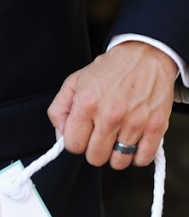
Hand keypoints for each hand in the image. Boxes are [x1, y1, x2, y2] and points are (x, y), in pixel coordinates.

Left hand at [48, 41, 178, 169]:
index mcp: (87, 104)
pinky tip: (133, 144)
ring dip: (116, 154)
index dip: (76, 143)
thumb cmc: (110, 70)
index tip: (82, 136)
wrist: (146, 55)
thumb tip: (60, 137)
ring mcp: (135, 122)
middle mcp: (111, 115)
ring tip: (117, 140)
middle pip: (95, 157)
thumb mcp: (74, 83)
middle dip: (94, 150)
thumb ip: (59, 111)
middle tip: (100, 137)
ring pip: (118, 161)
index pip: (73, 145)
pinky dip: (137, 156)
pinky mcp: (156, 126)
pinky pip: (144, 159)